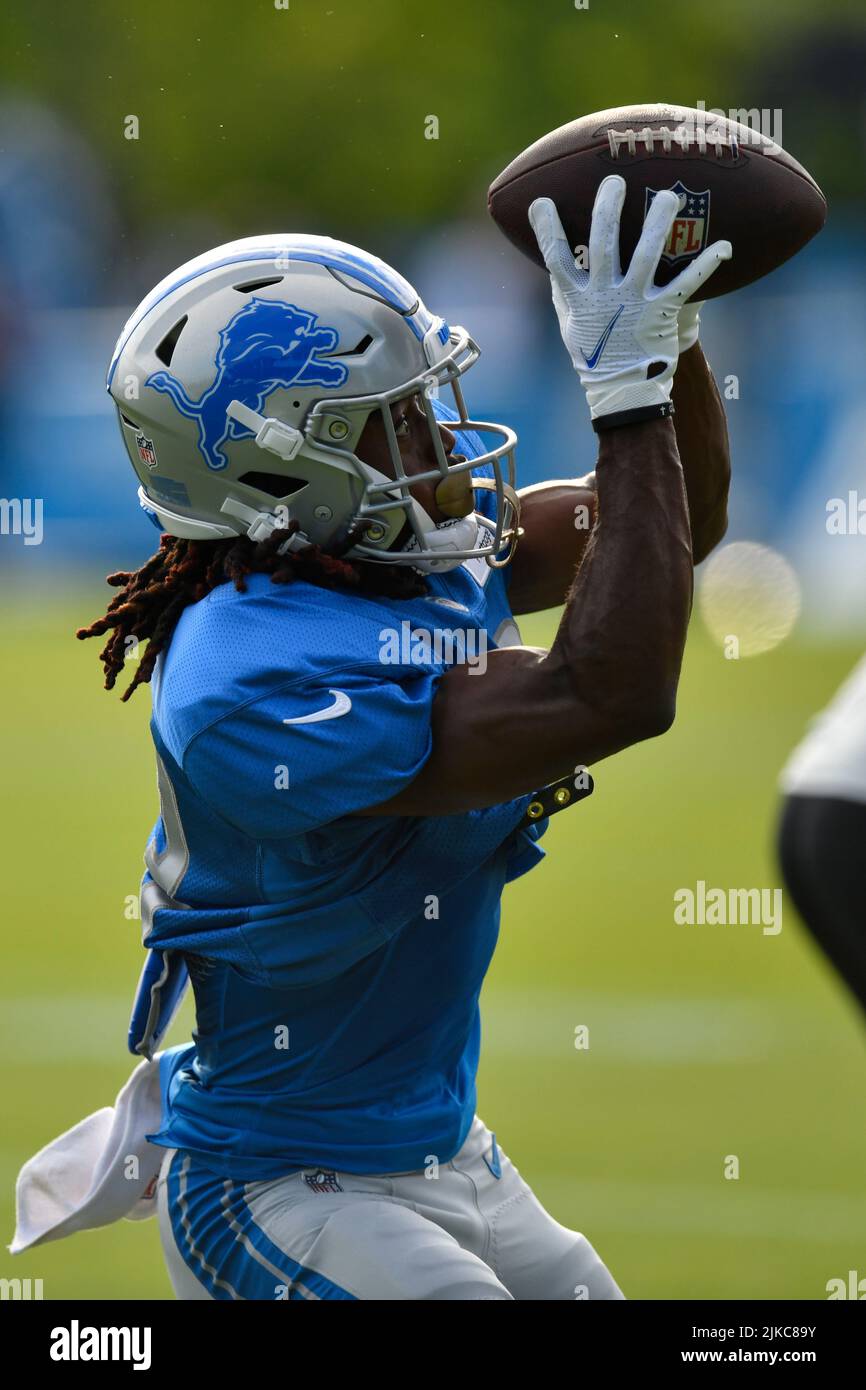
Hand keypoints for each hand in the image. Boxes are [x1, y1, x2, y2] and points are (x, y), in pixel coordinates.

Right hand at [528, 176, 730, 422]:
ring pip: (645, 256)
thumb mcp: (570, 324)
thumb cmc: (595, 354)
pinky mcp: (661, 314)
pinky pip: (686, 285)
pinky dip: (706, 266)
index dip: (547, 230)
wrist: (622, 390)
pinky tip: (725, 247)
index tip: (541, 200)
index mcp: (579, 297)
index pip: (556, 258)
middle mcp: (605, 296)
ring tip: (669, 196)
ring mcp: (634, 303)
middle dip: (607, 210)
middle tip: (615, 181)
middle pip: (602, 245)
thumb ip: (563, 292)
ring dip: (657, 224)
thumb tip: (552, 263)